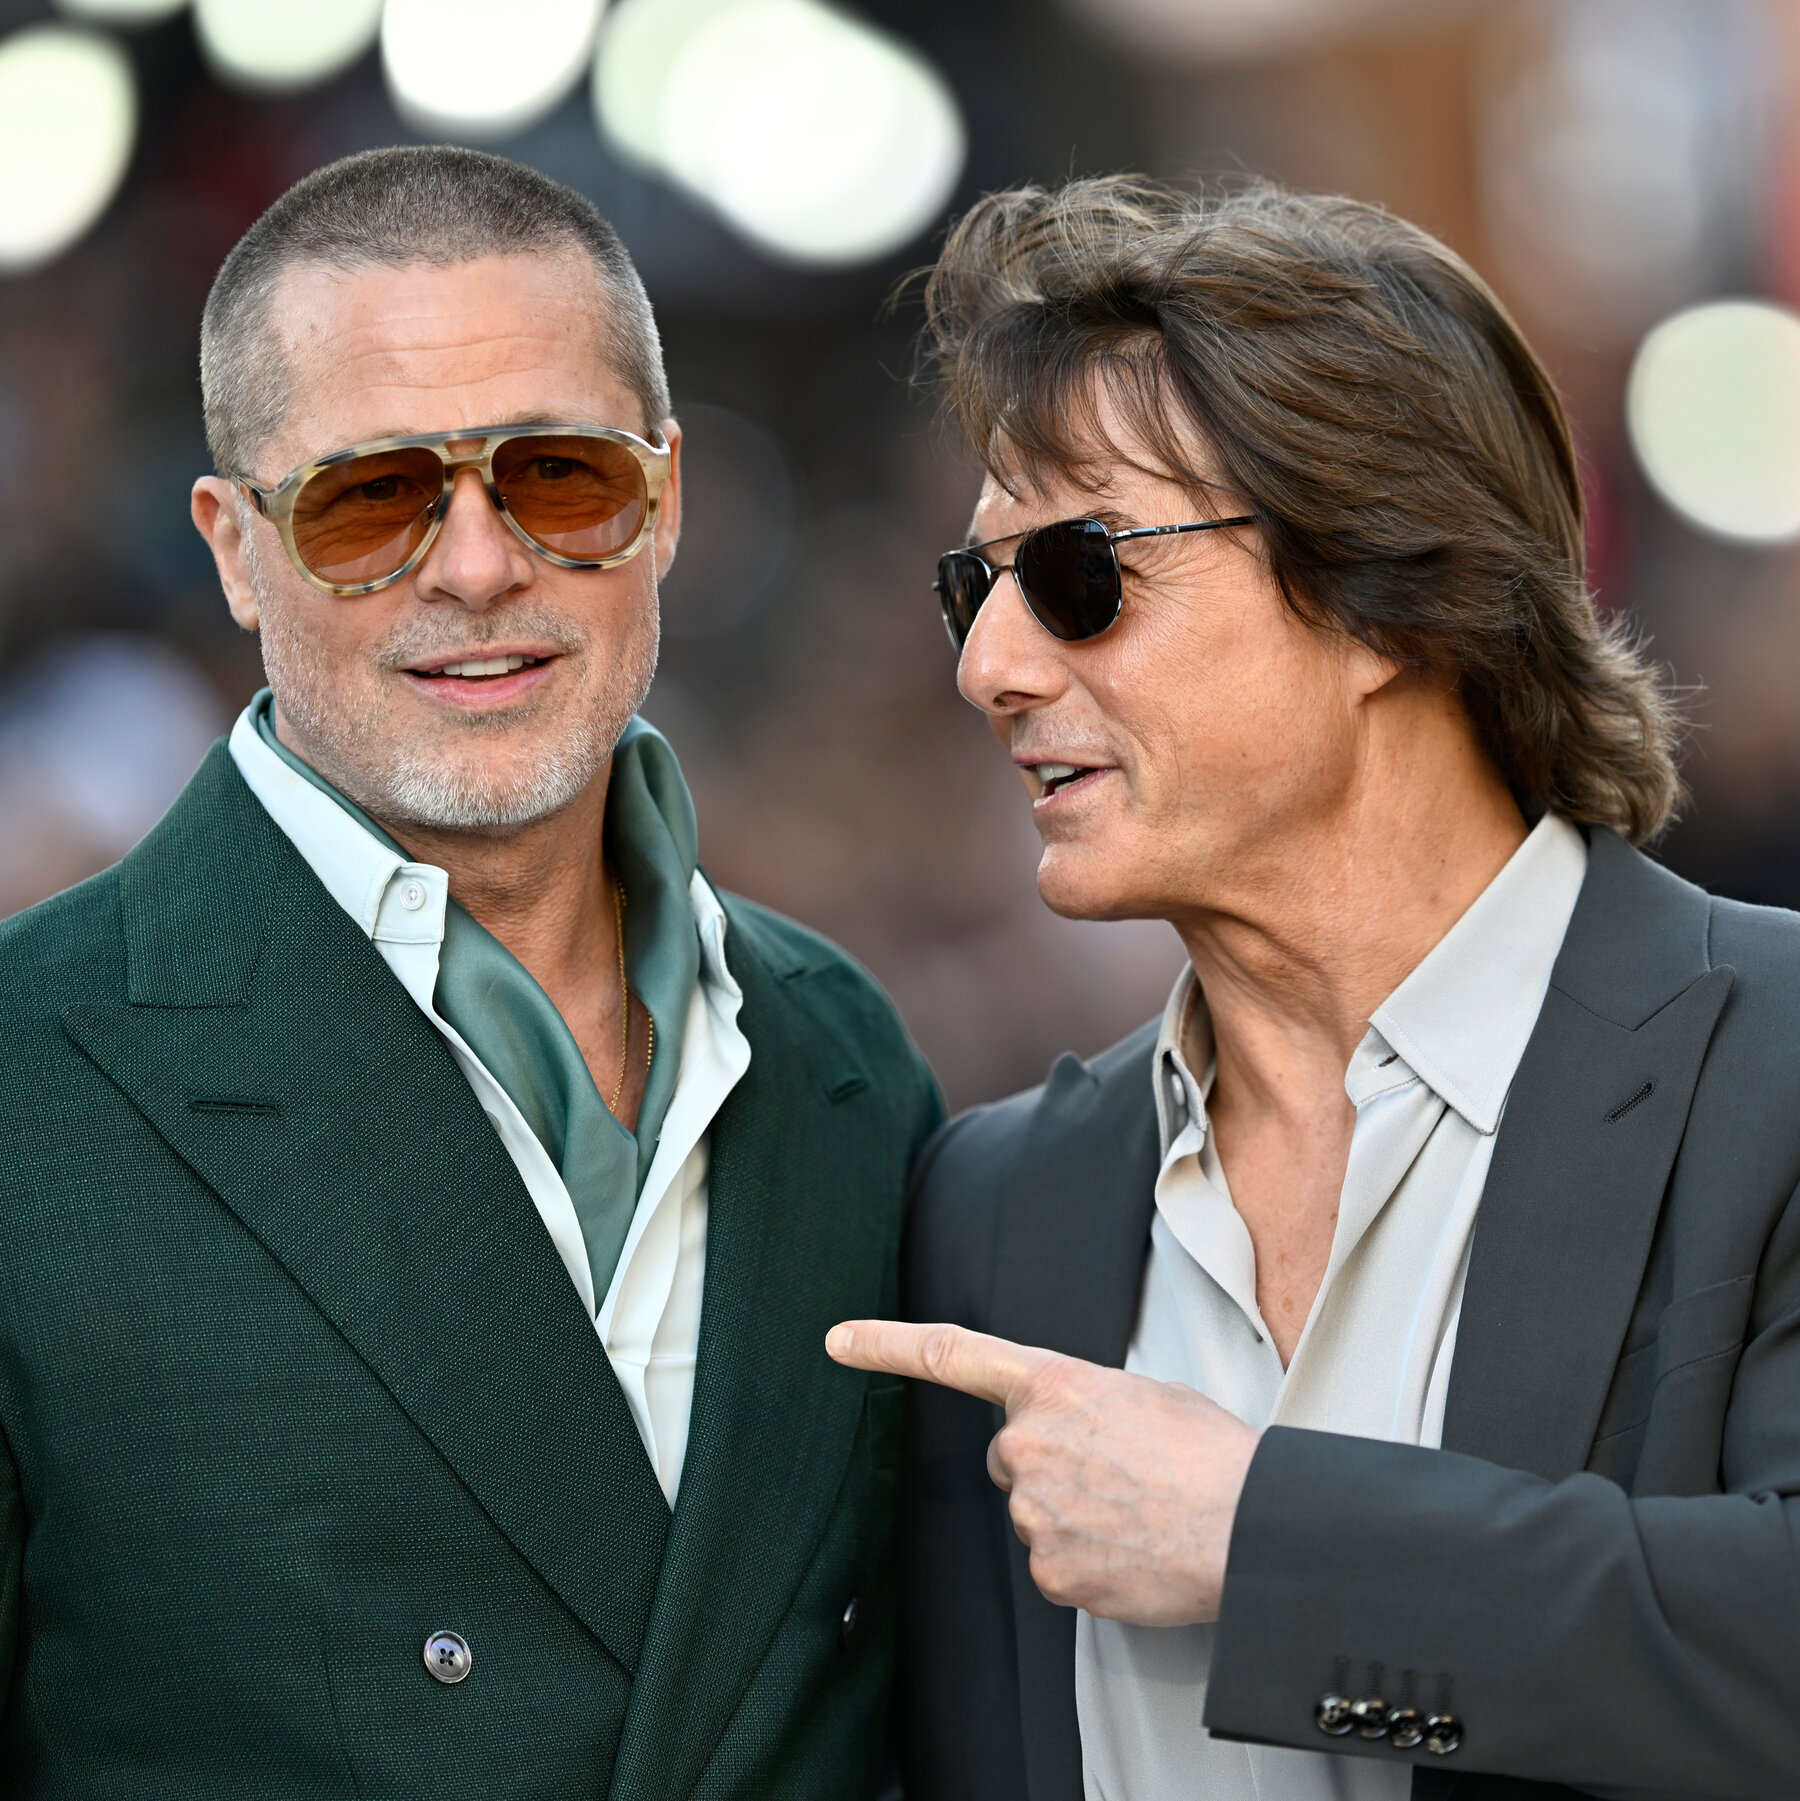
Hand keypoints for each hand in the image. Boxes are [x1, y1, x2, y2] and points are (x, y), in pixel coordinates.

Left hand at [826, 1319, 1259, 1625]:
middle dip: (1051, 1465)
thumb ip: (1088, 1405)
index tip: (838, 1340)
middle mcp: (1028, 1444)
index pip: (951, 1354)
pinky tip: (1135, 1552)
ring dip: (1076, 1515)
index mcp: (1052, 1384)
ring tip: (1142, 1512)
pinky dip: (1090, 1563)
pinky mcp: (1050, 1572)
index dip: (885, 1345)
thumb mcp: (1146, 1396)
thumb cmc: (1213, 1455)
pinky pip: (1057, 1566)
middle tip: (1119, 1475)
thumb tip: (1083, 1434)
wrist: (1246, 1526)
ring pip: (1037, 1513)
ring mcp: (1034, 1511)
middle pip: (1013, 1456)